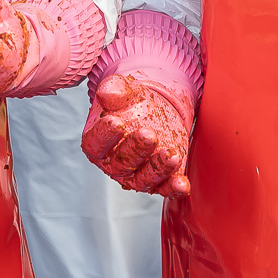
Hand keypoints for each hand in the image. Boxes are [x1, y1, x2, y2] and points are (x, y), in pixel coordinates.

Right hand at [81, 74, 193, 196]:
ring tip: (172, 155)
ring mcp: (137, 174)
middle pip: (122, 163)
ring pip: (144, 179)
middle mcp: (115, 164)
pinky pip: (165, 188)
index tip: (116, 122)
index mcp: (98, 143)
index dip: (104, 135)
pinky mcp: (160, 179)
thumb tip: (107, 94)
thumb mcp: (121, 89)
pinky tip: (182, 183)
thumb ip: (113, 89)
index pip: (95, 144)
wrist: (151, 110)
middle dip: (136, 149)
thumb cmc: (129, 102)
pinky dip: (174, 188)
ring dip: (158, 169)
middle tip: (149, 135)